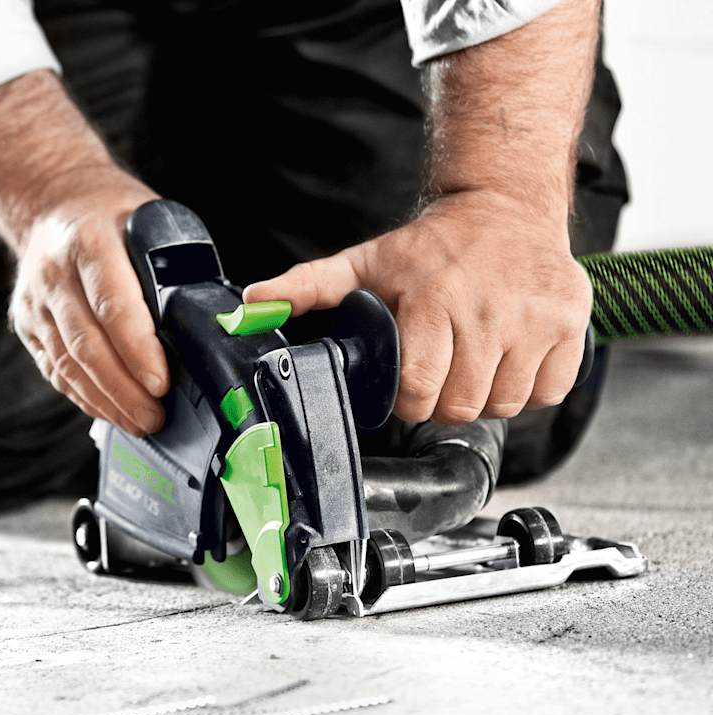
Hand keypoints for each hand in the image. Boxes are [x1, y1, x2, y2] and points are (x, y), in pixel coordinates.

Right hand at [0, 71, 169, 435]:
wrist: (52, 201)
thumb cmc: (112, 214)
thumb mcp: (151, 221)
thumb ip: (173, 267)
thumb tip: (208, 322)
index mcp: (88, 242)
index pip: (113, 305)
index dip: (137, 350)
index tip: (161, 383)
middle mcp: (53, 274)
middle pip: (86, 345)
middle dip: (124, 389)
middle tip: (155, 416)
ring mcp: (35, 302)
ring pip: (67, 365)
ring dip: (105, 401)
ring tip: (139, 422)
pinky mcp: (27, 324)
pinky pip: (55, 370)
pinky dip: (83, 396)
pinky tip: (110, 410)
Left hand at [243, 190, 591, 423]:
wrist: (506, 205)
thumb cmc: (431, 245)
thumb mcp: (364, 263)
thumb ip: (305, 288)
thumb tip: (249, 306)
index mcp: (434, 301)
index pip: (421, 391)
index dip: (410, 401)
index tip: (408, 386)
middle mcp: (488, 311)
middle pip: (462, 404)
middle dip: (444, 401)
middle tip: (440, 373)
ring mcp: (536, 319)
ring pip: (507, 403)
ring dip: (486, 396)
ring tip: (473, 362)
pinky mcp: (571, 324)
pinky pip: (551, 391)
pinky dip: (530, 388)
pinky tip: (509, 359)